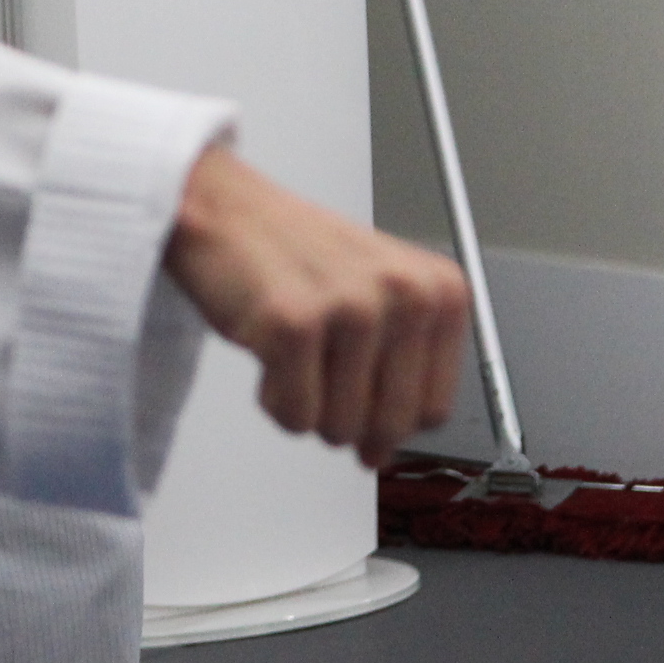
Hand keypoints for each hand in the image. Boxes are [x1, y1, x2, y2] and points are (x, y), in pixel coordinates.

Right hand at [161, 145, 468, 465]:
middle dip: (347, 420)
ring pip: (340, 428)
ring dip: (306, 405)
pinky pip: (295, 416)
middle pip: (390, 425)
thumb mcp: (377, 298)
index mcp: (438, 290)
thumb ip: (397, 372)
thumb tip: (381, 453)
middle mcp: (405, 295)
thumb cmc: (295, 254)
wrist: (225, 209)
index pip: (434, 409)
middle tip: (319, 374)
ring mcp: (351, 308)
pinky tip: (269, 350)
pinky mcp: (295, 324)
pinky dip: (274, 399)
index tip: (362, 396)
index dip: (390, 419)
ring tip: (295, 349)